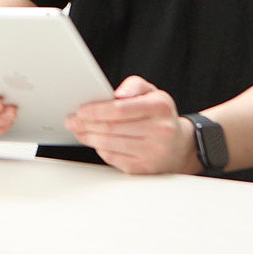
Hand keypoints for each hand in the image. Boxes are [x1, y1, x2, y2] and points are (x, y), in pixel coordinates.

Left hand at [65, 75, 198, 174]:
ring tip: (78, 131)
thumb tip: (118, 94)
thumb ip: (134, 85)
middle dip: (86, 124)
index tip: (80, 110)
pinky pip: (113, 158)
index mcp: (159, 108)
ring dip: (88, 137)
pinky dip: (99, 149)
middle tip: (72, 121)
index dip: (96, 110)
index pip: (120, 110)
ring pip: (110, 145)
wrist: (181, 146)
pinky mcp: (144, 168)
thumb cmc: (160, 116)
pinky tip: (94, 142)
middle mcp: (159, 131)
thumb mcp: (153, 93)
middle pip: (112, 128)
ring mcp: (153, 152)